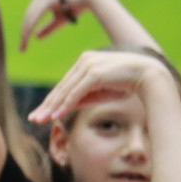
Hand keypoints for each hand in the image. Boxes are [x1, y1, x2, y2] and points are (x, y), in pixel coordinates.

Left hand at [20, 0, 96, 49]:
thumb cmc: (76, 6)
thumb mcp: (59, 20)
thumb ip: (48, 28)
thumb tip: (36, 37)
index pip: (30, 17)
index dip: (26, 32)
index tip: (22, 46)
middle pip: (27, 18)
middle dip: (23, 34)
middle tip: (21, 49)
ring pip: (29, 17)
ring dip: (25, 33)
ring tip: (23, 46)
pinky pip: (35, 15)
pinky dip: (30, 27)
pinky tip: (27, 37)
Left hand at [29, 50, 167, 122]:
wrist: (147, 74)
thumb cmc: (124, 83)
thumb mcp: (98, 92)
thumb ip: (81, 97)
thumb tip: (61, 109)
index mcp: (83, 62)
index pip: (63, 85)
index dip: (50, 101)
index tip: (39, 114)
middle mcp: (83, 61)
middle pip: (60, 88)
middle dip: (46, 106)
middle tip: (33, 119)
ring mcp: (88, 65)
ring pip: (66, 91)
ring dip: (53, 108)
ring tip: (42, 120)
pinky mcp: (94, 72)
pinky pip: (76, 92)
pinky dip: (66, 105)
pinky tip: (57, 116)